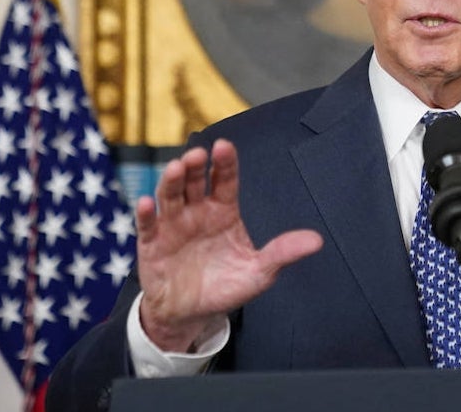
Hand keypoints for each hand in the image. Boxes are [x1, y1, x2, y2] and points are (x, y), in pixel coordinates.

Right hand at [135, 138, 322, 352]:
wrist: (192, 315)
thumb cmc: (225, 287)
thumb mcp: (259, 273)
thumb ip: (283, 253)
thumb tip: (316, 241)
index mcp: (223, 211)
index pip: (224, 180)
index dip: (224, 163)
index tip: (224, 146)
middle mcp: (197, 211)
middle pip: (194, 181)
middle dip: (195, 165)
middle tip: (198, 155)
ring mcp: (173, 225)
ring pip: (170, 196)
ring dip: (171, 180)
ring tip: (176, 168)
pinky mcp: (152, 244)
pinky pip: (147, 225)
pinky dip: (144, 213)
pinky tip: (146, 203)